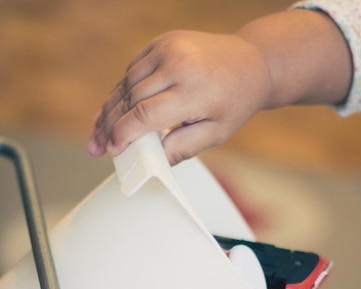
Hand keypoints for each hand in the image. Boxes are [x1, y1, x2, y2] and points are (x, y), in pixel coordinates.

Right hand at [88, 30, 271, 163]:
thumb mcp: (215, 133)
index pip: (145, 114)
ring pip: (126, 83)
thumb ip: (183, 147)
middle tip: (97, 147)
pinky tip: (115, 109)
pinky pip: (133, 70)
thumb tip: (154, 161)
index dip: (123, 134)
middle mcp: (177, 64)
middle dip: (110, 126)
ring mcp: (168, 48)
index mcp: (193, 90)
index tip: (112, 150)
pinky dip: (123, 90)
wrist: (250, 64)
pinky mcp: (161, 42)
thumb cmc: (234, 101)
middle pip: (130, 99)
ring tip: (100, 131)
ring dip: (110, 108)